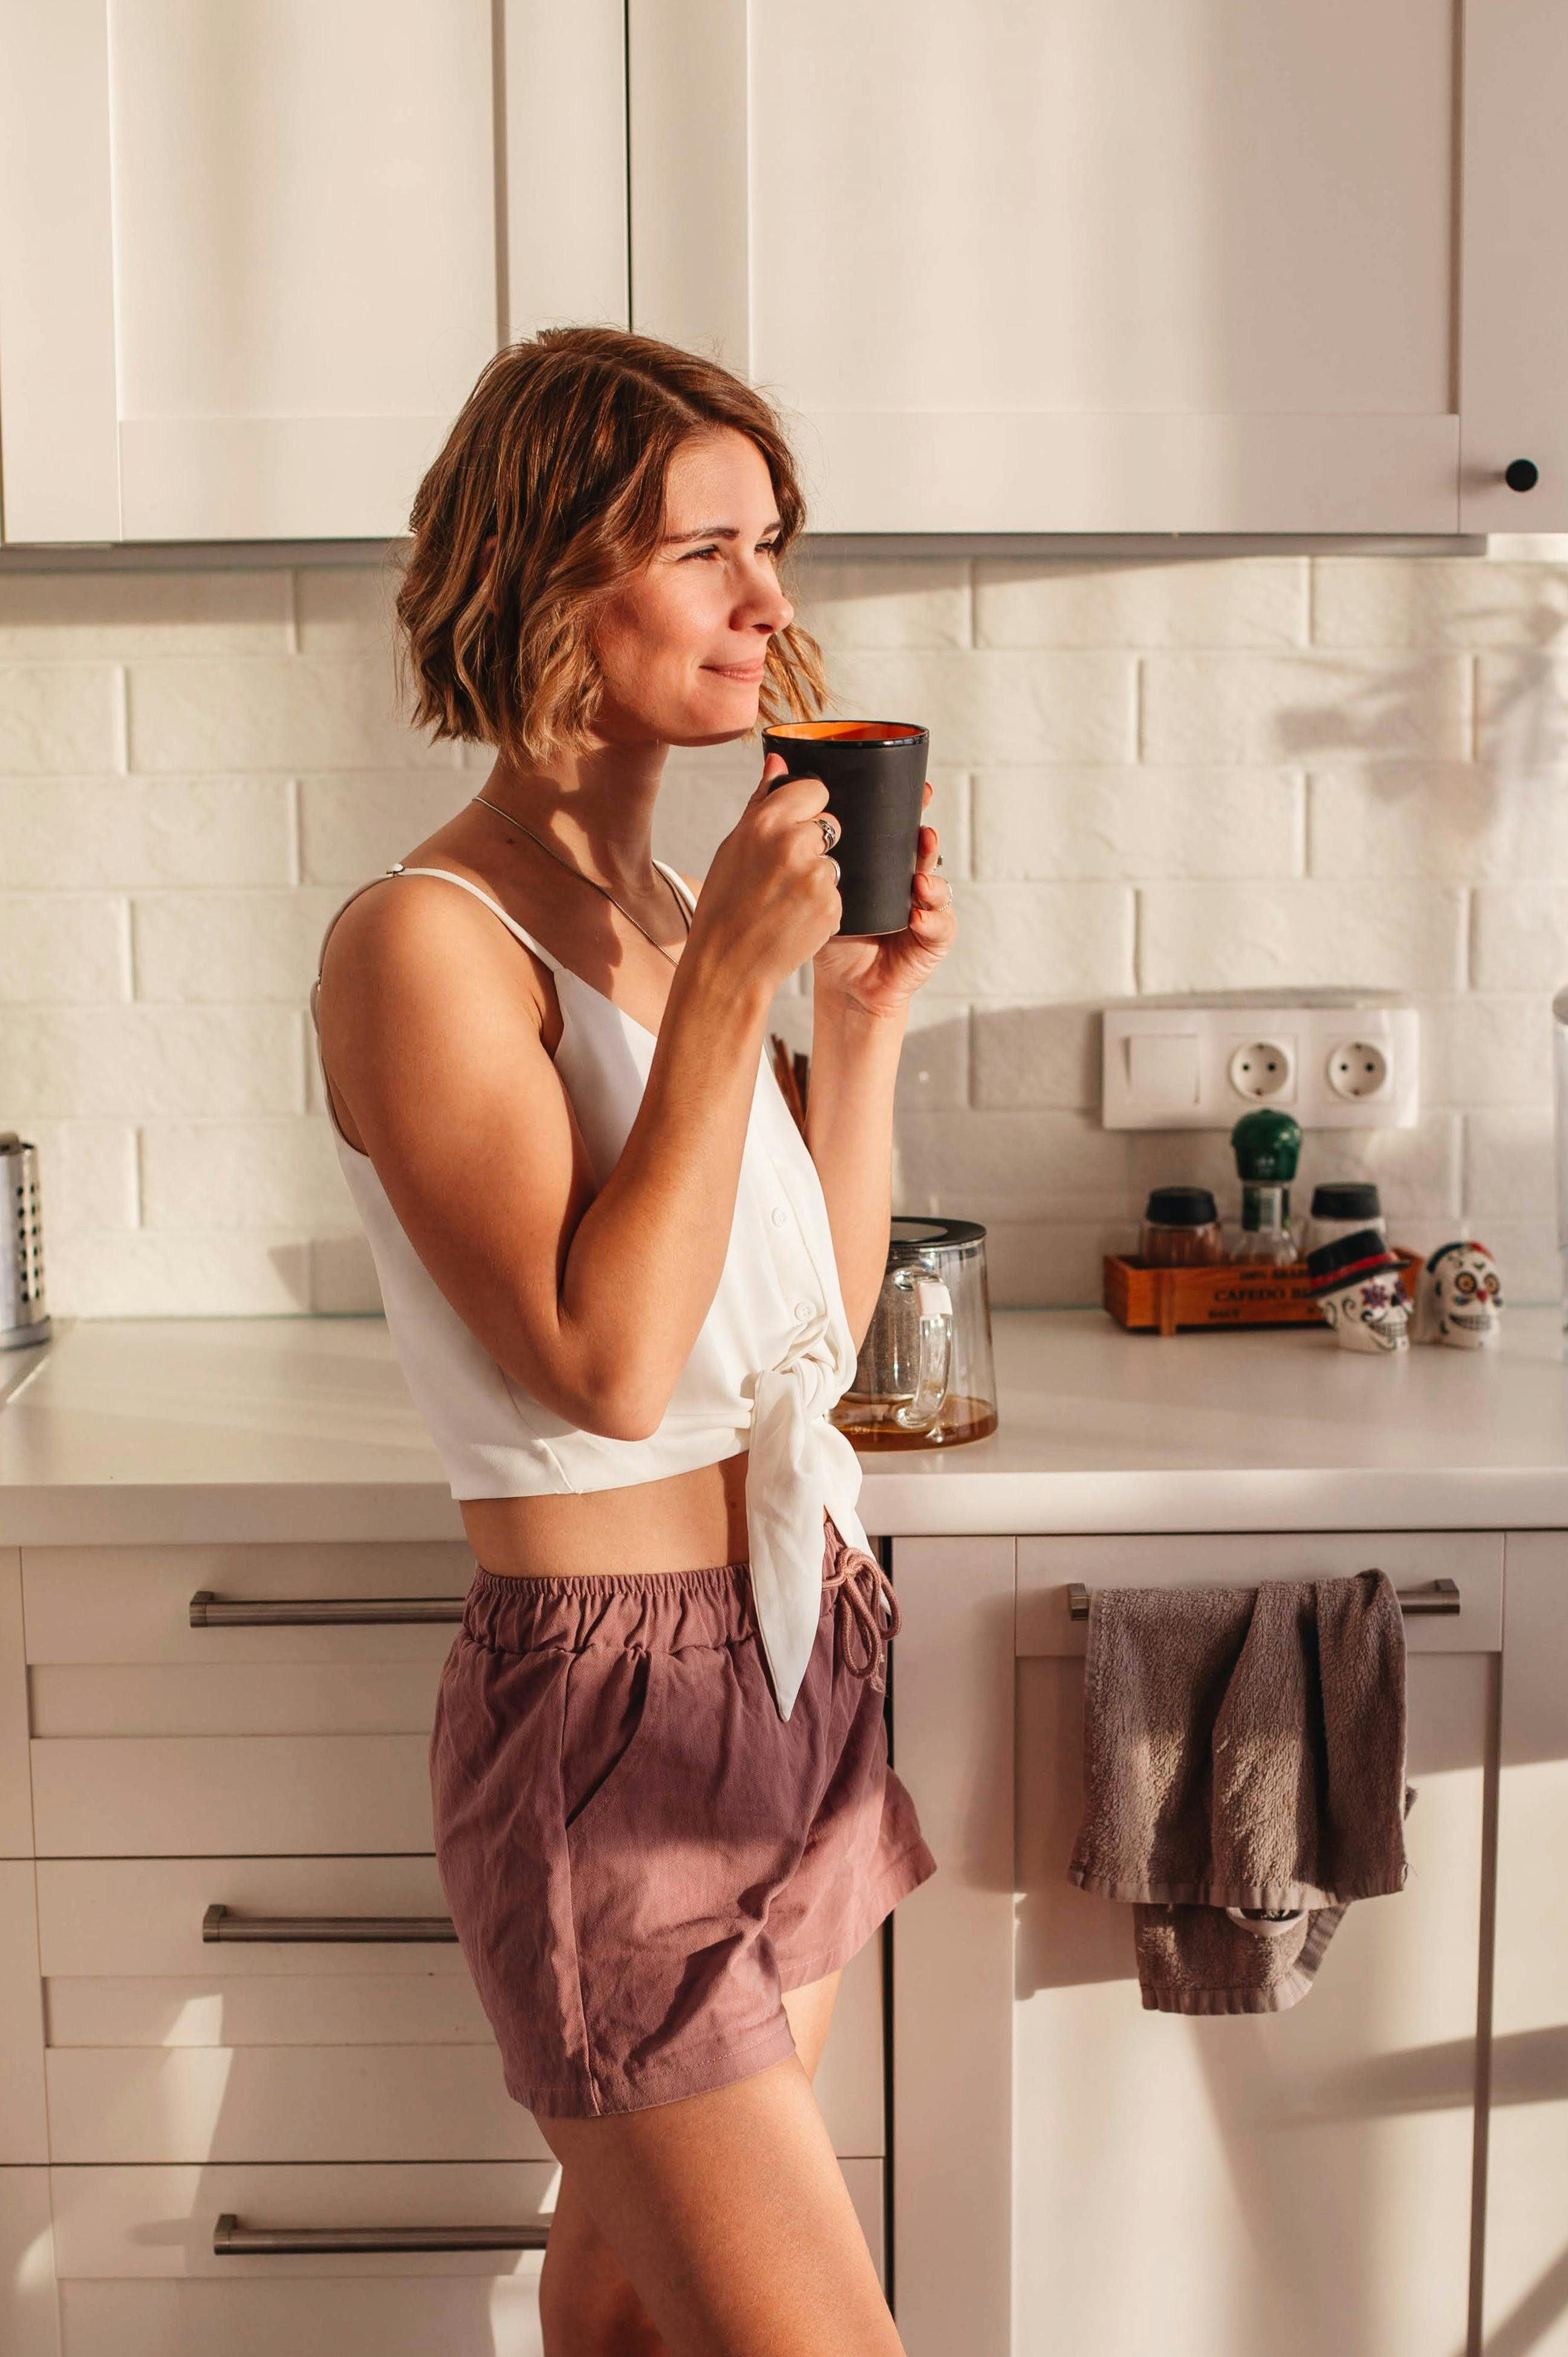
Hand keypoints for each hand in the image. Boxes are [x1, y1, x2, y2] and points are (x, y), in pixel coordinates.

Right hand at [688, 752, 842, 1000]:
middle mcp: (793, 843)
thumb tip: (778, 760)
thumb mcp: (733, 847)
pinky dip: (822, 905)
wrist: (727, 964)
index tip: (794, 827)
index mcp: (765, 822)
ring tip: (786, 900)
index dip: (808, 809)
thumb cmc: (724, 906)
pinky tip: (795, 918)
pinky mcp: (832, 905)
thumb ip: (762, 802)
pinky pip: (837, 893)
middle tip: (784, 873)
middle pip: (830, 825)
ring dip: (818, 877)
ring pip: (835, 862)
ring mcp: (816, 876)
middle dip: (815, 844)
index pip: (815, 790)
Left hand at [812, 780, 953, 1016]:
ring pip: (938, 887)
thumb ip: (803, 843)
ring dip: (933, 880)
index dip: (912, 811)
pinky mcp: (931, 940)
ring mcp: (924, 909)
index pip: (900, 832)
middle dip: (926, 841)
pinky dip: (932, 920)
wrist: (844, 985)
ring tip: (921, 880)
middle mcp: (908, 882)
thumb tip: (778, 775)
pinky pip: (940, 926)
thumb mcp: (814, 887)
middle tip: (922, 833)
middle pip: (924, 853)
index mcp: (883, 866)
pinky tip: (918, 917)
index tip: (919, 792)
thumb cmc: (830, 935)